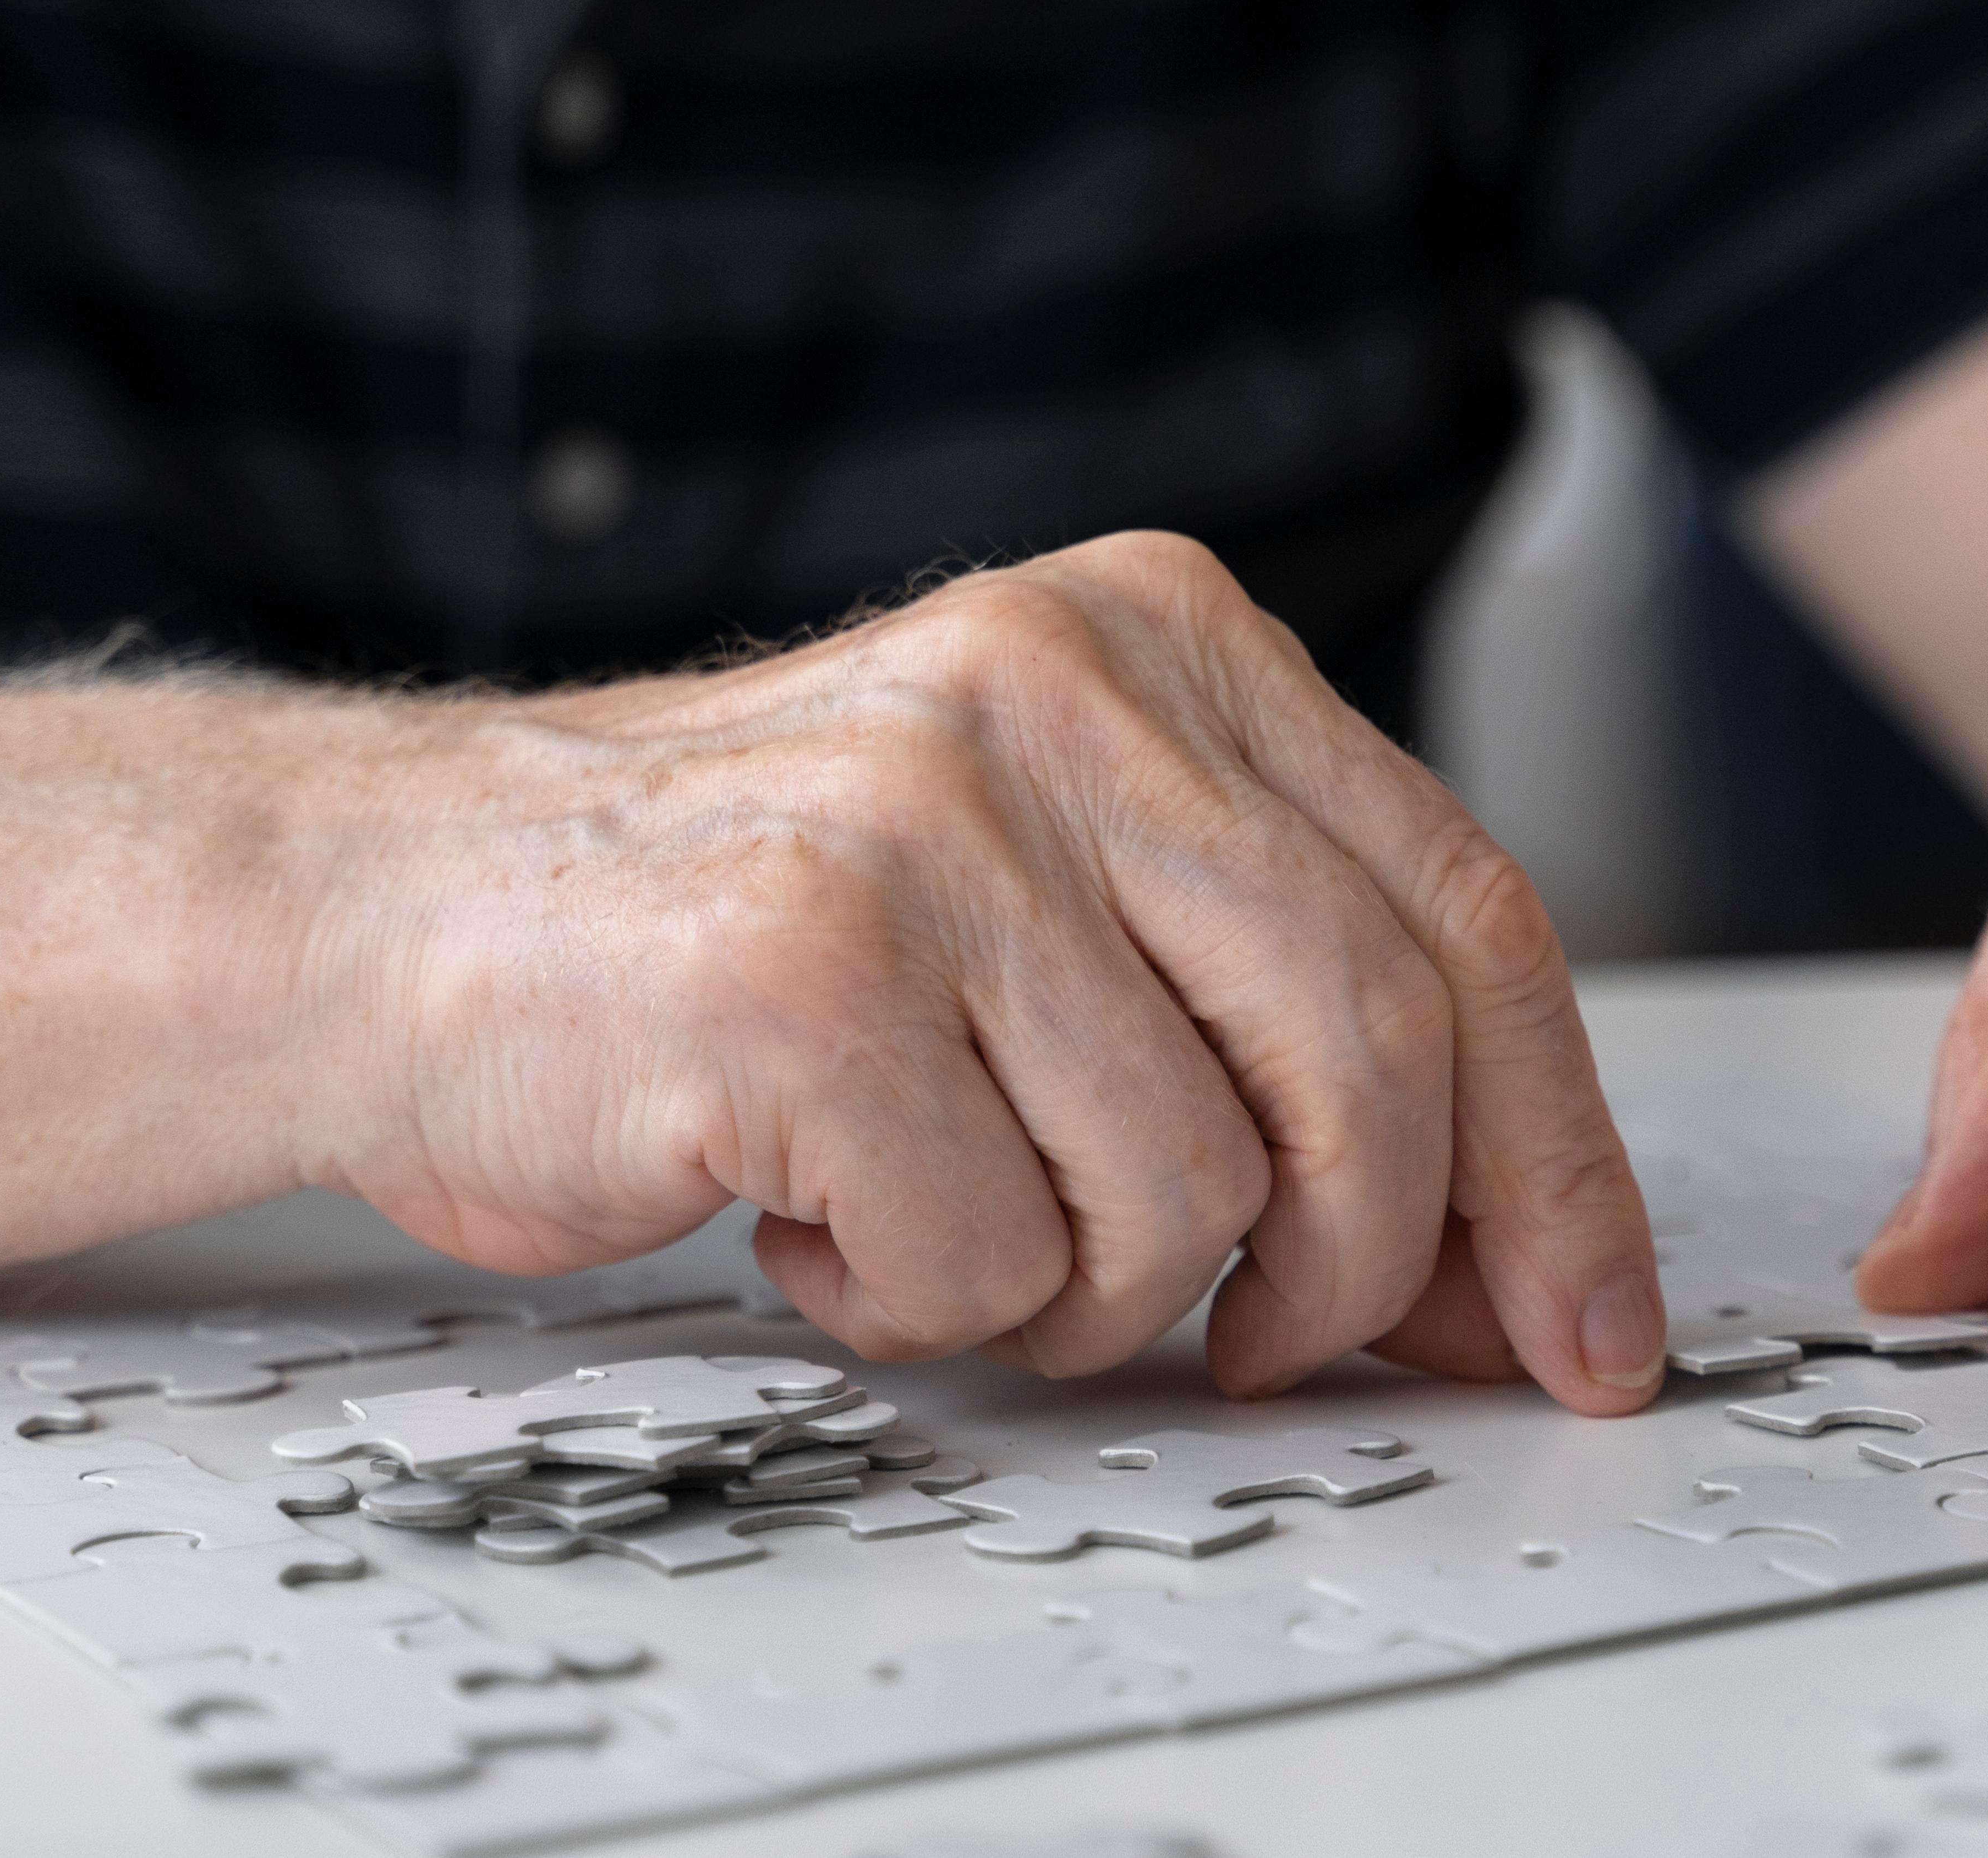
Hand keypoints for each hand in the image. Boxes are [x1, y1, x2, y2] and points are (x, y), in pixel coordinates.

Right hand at [313, 532, 1665, 1411]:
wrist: (401, 909)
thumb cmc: (734, 926)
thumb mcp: (1055, 878)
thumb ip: (1272, 1002)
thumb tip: (1511, 1257)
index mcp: (1159, 637)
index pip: (1468, 911)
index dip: (1555, 1151)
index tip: (1586, 1320)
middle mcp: (1060, 689)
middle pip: (1374, 1055)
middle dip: (1362, 1270)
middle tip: (1272, 1351)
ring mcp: (931, 821)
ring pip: (1194, 1187)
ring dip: (1086, 1291)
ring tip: (953, 1222)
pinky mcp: (807, 971)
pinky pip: (992, 1255)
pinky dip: (921, 1299)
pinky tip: (820, 1215)